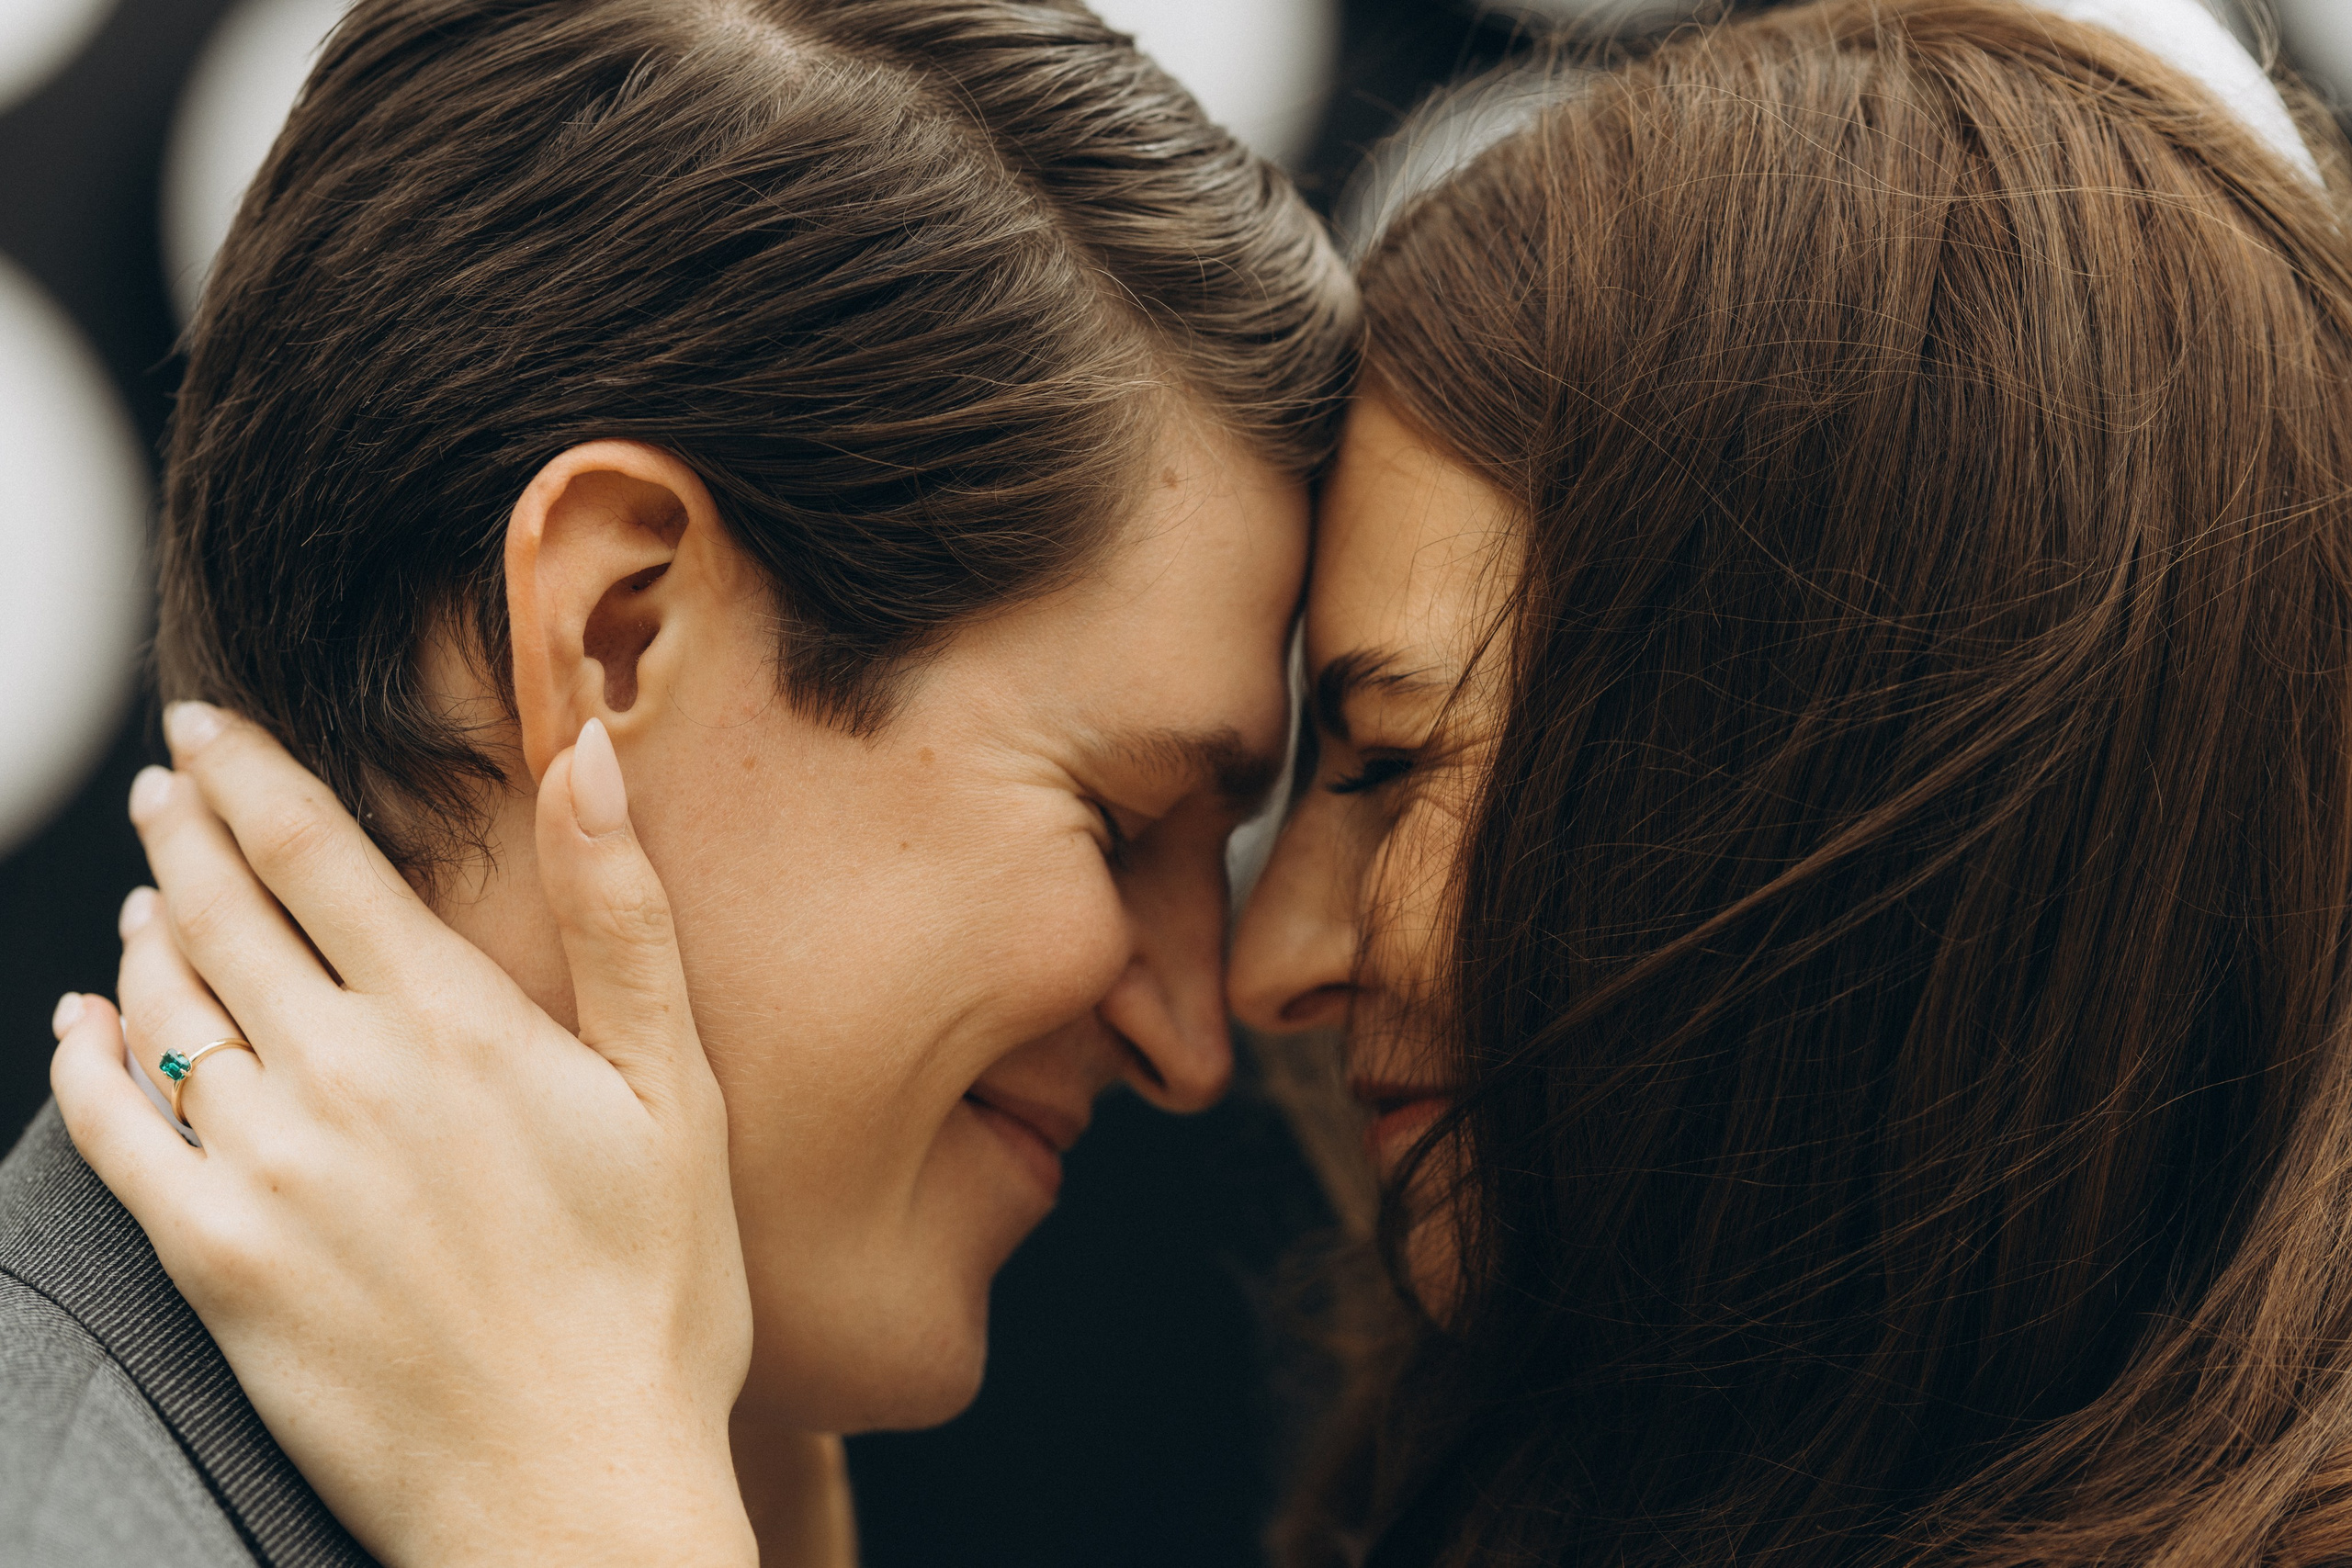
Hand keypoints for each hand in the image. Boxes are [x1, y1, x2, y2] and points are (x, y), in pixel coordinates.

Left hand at [51, 706, 760, 1567]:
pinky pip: (109, 1133)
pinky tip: (77, 1029)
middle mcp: (343, 1075)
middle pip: (222, 912)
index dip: (253, 774)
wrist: (572, 1485)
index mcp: (454, 1022)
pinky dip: (81, 1063)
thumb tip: (592, 760)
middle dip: (184, 833)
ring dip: (143, 934)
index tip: (211, 726)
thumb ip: (622, 918)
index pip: (316, 853)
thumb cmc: (655, 1294)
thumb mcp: (677, 1091)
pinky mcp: (214, 1260)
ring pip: (161, 1010)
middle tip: (165, 785)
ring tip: (143, 900)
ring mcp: (266, 1169)